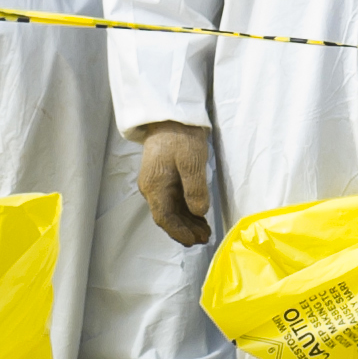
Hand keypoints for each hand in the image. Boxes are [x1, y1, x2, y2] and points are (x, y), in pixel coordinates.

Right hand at [138, 121, 216, 247]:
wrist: (171, 117)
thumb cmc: (180, 137)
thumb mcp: (192, 162)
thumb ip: (195, 188)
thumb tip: (199, 212)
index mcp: (155, 186)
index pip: (164, 217)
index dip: (179, 232)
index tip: (193, 240)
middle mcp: (152, 188)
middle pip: (167, 216)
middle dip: (185, 230)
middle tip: (204, 239)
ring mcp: (158, 184)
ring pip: (172, 210)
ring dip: (187, 223)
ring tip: (205, 232)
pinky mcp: (165, 179)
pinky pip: (175, 201)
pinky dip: (187, 211)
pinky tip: (199, 217)